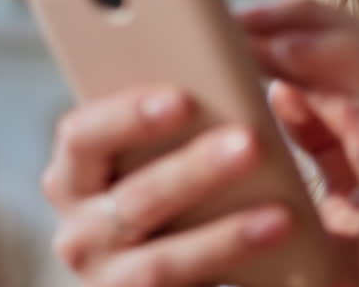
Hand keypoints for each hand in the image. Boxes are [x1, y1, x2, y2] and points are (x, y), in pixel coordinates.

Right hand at [41, 85, 293, 284]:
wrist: (187, 266)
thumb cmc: (179, 191)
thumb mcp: (174, 152)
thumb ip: (199, 118)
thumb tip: (279, 91)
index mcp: (78, 174)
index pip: (82, 136)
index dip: (127, 115)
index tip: (185, 97)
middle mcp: (79, 230)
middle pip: (132, 199)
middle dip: (194, 172)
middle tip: (250, 142)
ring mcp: (107, 279)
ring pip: (161, 261)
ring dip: (224, 237)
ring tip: (281, 216)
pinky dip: (232, 269)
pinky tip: (275, 245)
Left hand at [240, 0, 358, 286]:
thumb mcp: (330, 195)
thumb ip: (315, 138)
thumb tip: (279, 87)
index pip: (347, 48)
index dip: (293, 25)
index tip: (234, 21)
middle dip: (309, 22)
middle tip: (242, 19)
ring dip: (339, 56)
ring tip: (278, 47)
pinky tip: (333, 108)